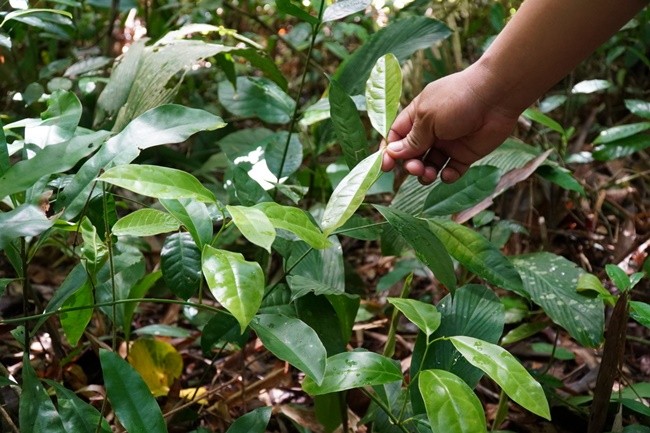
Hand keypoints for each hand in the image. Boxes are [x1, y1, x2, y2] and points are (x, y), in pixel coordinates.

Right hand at [381, 67, 519, 183]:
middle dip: (409, 164)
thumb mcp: (428, 118)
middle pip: (411, 155)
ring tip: (429, 173)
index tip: (385, 166)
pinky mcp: (465, 154)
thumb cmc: (458, 99)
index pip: (396, 137)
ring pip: (429, 165)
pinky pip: (451, 171)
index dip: (389, 152)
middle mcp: (431, 131)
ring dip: (425, 173)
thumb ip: (412, 139)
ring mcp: (448, 143)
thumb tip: (392, 153)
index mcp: (417, 116)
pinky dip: (446, 176)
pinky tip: (447, 173)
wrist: (496, 96)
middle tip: (415, 168)